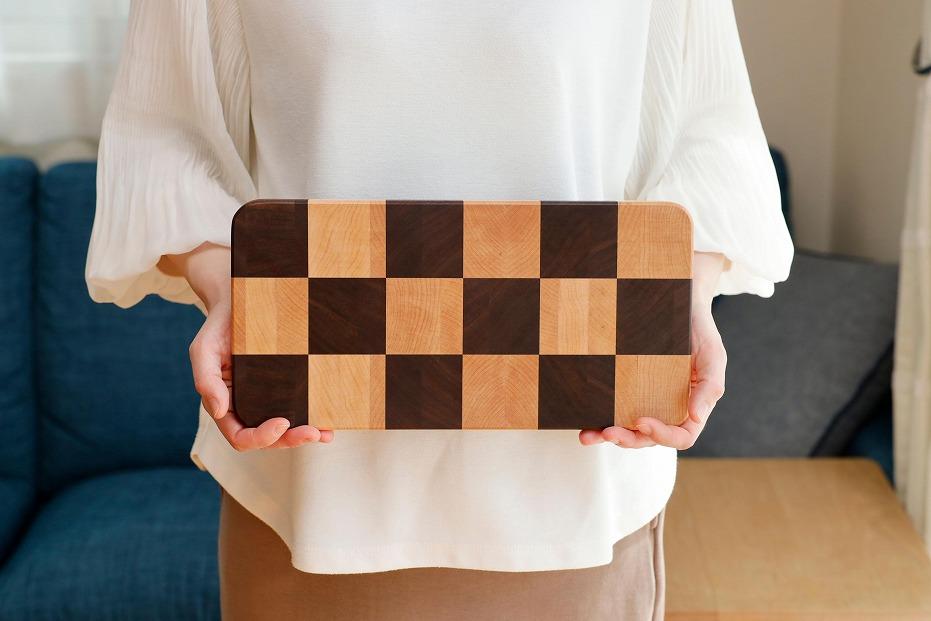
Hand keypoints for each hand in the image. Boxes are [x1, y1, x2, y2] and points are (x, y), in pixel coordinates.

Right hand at [161, 243, 333, 450]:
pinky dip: (313, 421)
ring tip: (324, 434)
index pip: (240, 436)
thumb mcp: (204, 348)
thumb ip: (206, 380)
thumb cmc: (221, 324)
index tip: (282, 423)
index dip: (260, 438)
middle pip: (267, 438)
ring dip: (304, 435)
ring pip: (285, 430)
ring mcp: (265, 398)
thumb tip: (220, 411)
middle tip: (312, 432)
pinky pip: (298, 410)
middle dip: (289, 440)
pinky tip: (328, 424)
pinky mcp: (284, 386)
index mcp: (224, 404)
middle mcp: (245, 406)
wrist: (240, 300)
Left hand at [580, 252, 726, 449]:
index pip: (681, 436)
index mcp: (690, 408)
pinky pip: (613, 409)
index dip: (662, 436)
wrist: (677, 304)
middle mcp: (666, 409)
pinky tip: (584, 423)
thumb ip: (709, 387)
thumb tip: (696, 417)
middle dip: (628, 439)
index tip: (641, 421)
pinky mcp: (626, 389)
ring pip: (627, 429)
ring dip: (607, 436)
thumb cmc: (699, 330)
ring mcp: (645, 400)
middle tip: (608, 432)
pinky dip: (598, 419)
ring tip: (588, 436)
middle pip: (648, 438)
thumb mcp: (713, 356)